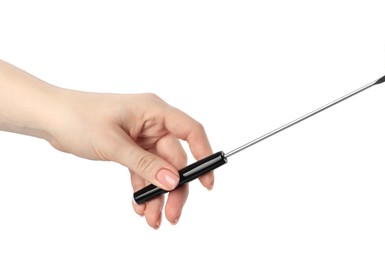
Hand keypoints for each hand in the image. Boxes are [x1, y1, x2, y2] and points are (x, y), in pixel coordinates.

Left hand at [46, 90, 214, 228]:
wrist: (49, 118)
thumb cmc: (77, 117)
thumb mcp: (114, 144)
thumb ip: (145, 164)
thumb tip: (172, 181)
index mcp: (154, 111)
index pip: (190, 131)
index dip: (203, 154)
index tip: (207, 180)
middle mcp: (152, 124)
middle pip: (175, 159)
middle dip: (174, 187)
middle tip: (172, 212)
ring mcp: (142, 138)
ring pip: (160, 170)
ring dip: (158, 195)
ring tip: (153, 218)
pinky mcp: (131, 150)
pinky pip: (144, 173)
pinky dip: (143, 191)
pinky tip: (140, 207)